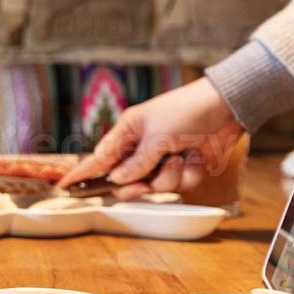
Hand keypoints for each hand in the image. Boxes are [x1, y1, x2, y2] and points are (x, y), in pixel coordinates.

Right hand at [57, 78, 244, 199]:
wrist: (228, 106)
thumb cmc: (186, 110)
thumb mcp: (156, 136)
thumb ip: (136, 162)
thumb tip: (119, 180)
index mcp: (128, 132)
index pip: (99, 157)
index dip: (82, 173)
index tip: (65, 187)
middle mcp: (143, 147)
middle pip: (127, 180)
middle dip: (136, 185)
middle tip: (142, 186)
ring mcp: (165, 158)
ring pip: (156, 185)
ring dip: (170, 176)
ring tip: (180, 157)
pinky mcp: (186, 166)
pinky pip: (181, 184)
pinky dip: (190, 174)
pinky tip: (197, 157)